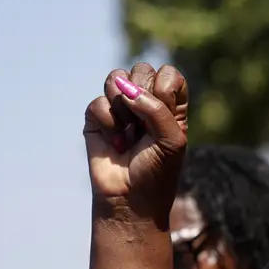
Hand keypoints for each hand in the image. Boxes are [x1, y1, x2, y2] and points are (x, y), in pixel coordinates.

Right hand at [83, 63, 187, 217]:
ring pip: (116, 78)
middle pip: (141, 70)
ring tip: (131, 134)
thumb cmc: (158, 170)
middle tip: (145, 128)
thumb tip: (125, 86)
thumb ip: (155, 108)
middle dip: (143, 98)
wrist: (130, 199)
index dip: (164, 90)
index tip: (165, 116)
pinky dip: (109, 124)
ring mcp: (120, 107)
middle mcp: (146, 100)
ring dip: (124, 110)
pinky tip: (117, 143)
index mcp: (171, 103)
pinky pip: (98, 102)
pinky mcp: (97, 118)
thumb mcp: (171, 139)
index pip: (168, 73)